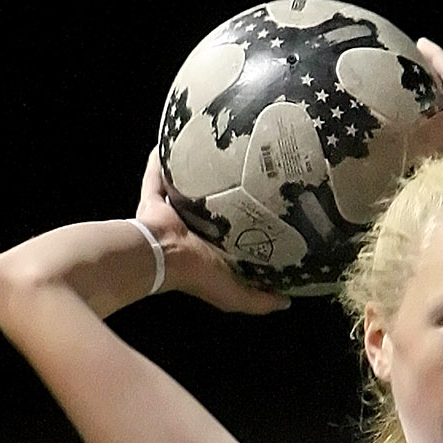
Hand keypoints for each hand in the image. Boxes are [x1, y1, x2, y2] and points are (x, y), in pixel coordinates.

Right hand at [134, 150, 291, 314]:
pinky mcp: (154, 201)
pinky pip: (156, 178)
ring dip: (194, 177)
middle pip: (209, 212)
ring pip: (184, 192)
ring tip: (212, 156)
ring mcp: (171, 215)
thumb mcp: (237, 296)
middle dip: (224, 197)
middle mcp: (190, 233)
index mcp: (209, 253)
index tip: (267, 212)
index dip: (246, 227)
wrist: (164, 256)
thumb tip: (288, 301)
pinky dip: (159, 163)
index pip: (231, 239)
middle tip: (243, 176)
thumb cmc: (200, 275)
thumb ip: (261, 300)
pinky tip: (171, 142)